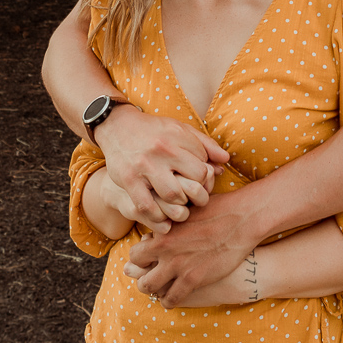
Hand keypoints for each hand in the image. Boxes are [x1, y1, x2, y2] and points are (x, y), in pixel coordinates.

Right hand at [97, 107, 228, 231]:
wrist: (118, 126)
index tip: (198, 179)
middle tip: (194, 199)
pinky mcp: (128, 180)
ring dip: (179, 207)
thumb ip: (204, 144)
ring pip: (172, 196)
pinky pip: (147, 206)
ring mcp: (143, 166)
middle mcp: (161, 151)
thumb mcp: (180, 129)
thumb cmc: (155, 130)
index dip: (204, 176)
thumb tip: (225, 160)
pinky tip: (161, 215)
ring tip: (179, 207)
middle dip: (197, 194)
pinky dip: (157, 216)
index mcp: (176, 137)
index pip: (202, 165)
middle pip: (192, 181)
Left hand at [124, 188, 262, 306]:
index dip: (142, 259)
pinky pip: (171, 299)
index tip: (150, 261)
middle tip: (153, 277)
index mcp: (162, 232)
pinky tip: (174, 296)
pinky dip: (169, 300)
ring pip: (149, 288)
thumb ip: (170, 221)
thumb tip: (160, 227)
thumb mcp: (187, 210)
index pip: (135, 254)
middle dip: (143, 276)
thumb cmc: (216, 209)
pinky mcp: (193, 279)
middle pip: (138, 273)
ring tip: (161, 288)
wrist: (240, 219)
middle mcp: (165, 250)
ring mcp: (178, 266)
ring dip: (154, 290)